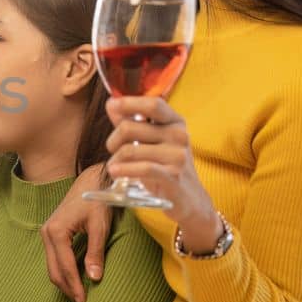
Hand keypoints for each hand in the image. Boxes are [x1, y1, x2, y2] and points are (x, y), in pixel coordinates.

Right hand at [41, 163, 111, 301]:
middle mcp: (47, 233)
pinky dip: (63, 271)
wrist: (91, 181)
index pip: (65, 267)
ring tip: (79, 295)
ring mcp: (47, 233)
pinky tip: (76, 279)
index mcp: (57, 231)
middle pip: (54, 270)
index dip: (75, 286)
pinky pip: (54, 259)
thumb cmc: (97, 201)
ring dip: (65, 282)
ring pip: (52, 266)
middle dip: (67, 288)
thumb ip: (95, 252)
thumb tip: (95, 278)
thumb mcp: (99, 227)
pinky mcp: (51, 233)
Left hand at [104, 96, 222, 250]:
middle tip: (112, 150)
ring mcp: (178, 156)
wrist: (190, 199)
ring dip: (115, 160)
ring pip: (129, 150)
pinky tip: (115, 171)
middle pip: (130, 127)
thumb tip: (111, 103)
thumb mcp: (154, 142)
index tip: (112, 105)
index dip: (129, 102)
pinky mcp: (173, 176)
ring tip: (114, 167)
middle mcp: (179, 135)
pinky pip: (141, 168)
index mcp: (176, 122)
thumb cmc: (167, 167)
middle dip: (113, 140)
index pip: (153, 104)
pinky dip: (123, 169)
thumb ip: (132, 122)